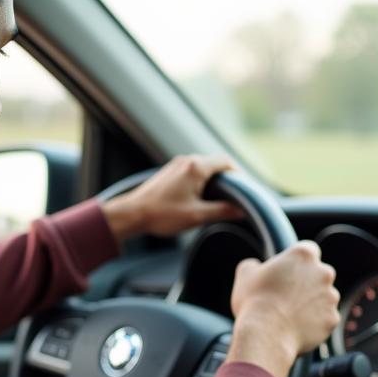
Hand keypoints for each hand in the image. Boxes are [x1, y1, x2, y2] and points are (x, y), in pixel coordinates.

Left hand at [101, 154, 242, 242]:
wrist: (132, 214)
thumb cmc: (162, 214)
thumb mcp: (197, 216)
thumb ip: (222, 211)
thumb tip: (242, 211)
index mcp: (196, 168)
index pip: (226, 162)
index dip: (239, 174)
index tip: (245, 188)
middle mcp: (187, 161)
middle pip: (215, 163)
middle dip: (227, 178)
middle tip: (235, 194)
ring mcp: (177, 165)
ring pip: (203, 166)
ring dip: (214, 179)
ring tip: (219, 197)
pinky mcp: (170, 172)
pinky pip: (192, 170)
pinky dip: (202, 179)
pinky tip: (201, 196)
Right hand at [227, 241, 340, 376]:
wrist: (266, 334)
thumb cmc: (254, 301)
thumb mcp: (245, 275)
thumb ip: (253, 264)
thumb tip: (254, 266)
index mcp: (304, 255)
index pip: (308, 250)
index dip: (297, 262)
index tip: (288, 272)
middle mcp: (324, 272)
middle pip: (320, 274)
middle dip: (308, 283)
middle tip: (288, 296)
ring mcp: (331, 297)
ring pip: (324, 298)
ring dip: (312, 303)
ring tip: (290, 315)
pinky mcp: (332, 319)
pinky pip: (325, 319)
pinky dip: (315, 323)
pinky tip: (297, 327)